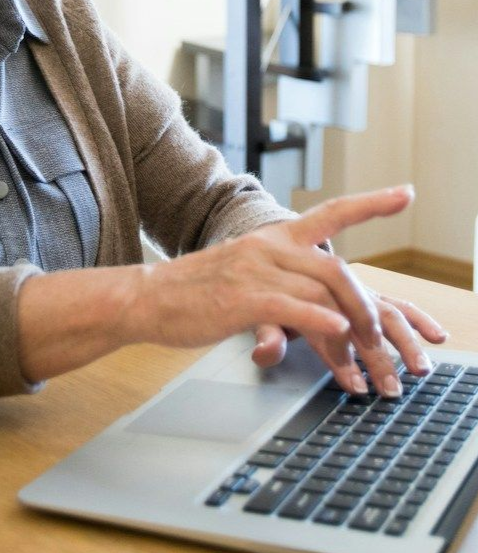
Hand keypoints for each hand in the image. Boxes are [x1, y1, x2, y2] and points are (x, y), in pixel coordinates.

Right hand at [132, 186, 447, 392]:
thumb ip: (285, 279)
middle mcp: (267, 247)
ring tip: (363, 359)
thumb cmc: (195, 292)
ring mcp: (254, 271)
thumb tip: (327, 306)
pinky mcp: (241, 298)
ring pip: (322, 292)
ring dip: (352, 329)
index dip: (371, 203)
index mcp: (271, 238)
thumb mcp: (245, 274)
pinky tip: (337, 334)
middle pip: (338, 268)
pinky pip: (293, 307)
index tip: (406, 193)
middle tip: (380, 340)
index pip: (330, 212)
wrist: (146, 297)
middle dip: (368, 306)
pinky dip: (322, 321)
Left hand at [253, 289, 447, 393]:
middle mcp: (333, 289)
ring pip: (383, 310)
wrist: (272, 259)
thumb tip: (265, 352)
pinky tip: (437, 335)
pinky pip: (396, 302)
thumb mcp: (255, 311)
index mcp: (302, 292)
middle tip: (389, 387)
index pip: (324, 323)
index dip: (339, 355)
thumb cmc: (266, 292)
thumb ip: (264, 332)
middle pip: (360, 318)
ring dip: (405, 340)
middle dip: (377, 355)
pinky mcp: (367, 294)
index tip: (354, 385)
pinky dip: (418, 318)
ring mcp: (353, 292)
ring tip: (420, 368)